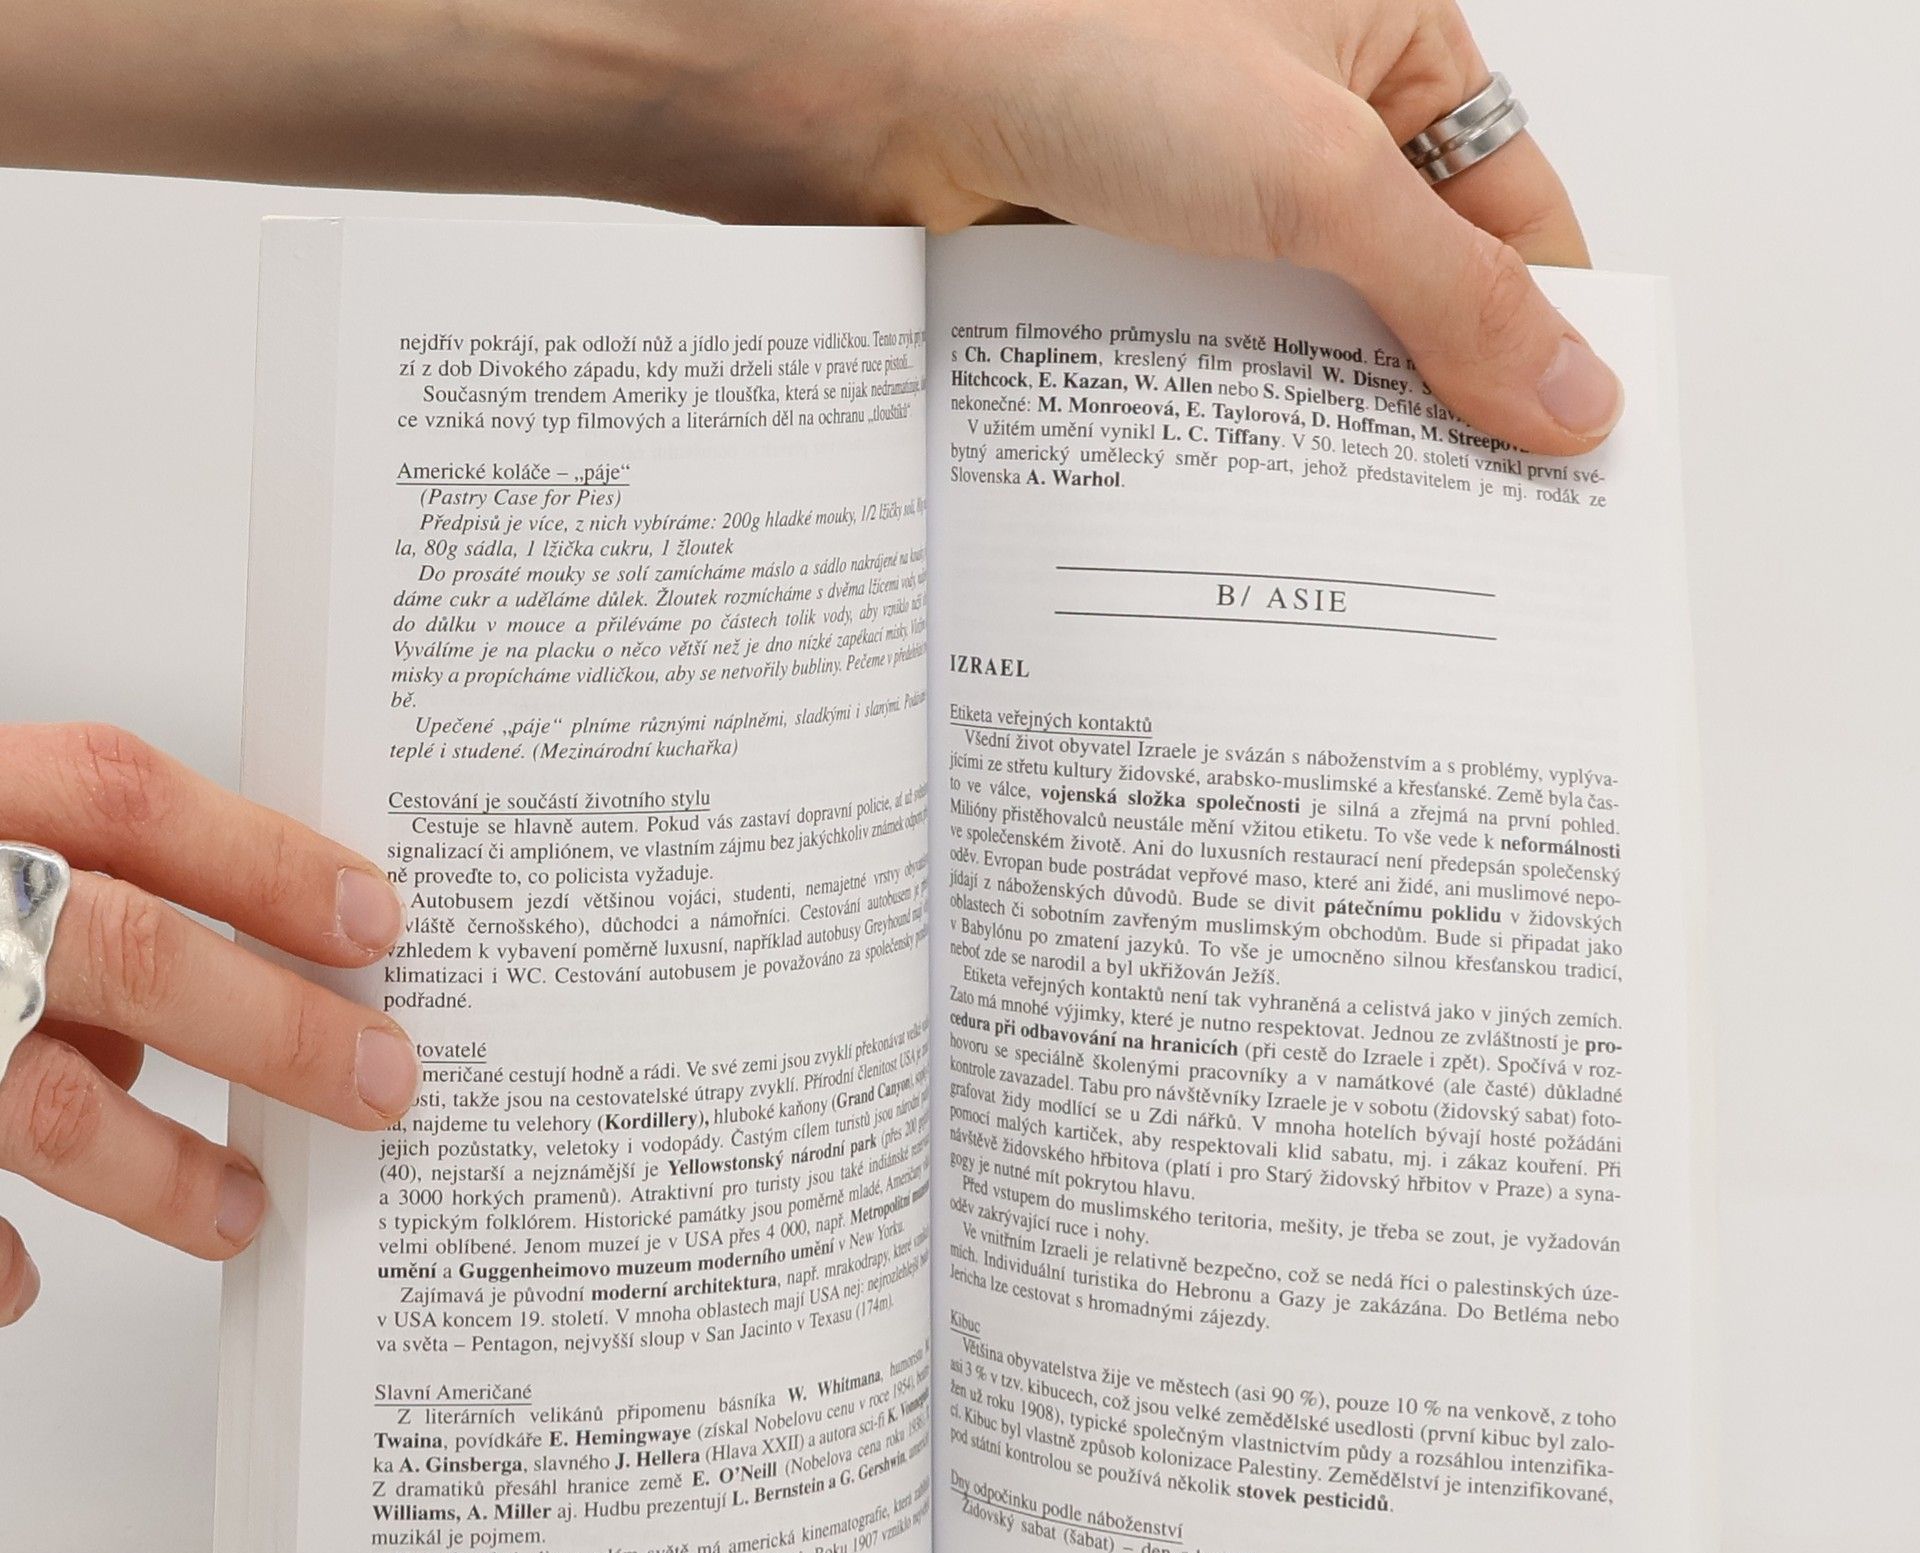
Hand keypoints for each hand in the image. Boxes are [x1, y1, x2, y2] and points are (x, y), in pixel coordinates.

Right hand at [0, 724, 416, 1326]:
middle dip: (274, 1026)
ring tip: (241, 1211)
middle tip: (382, 1084)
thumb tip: (158, 1030)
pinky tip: (27, 1279)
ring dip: (162, 1172)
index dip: (262, 856)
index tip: (375, 920)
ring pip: (38, 1106)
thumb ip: (42, 893)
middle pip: (119, 948)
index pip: (118, 793)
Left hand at [6, 0, 1612, 458]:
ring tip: (1346, 550)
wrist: (854, 77)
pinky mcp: (1109, 270)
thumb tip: (1573, 398)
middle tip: (1457, 539)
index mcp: (1384, 42)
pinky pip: (1190, 370)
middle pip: (1401, 296)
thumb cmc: (1065, 36)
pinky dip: (1211, 433)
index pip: (1511, 213)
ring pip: (1290, 347)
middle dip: (1421, 412)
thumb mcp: (1312, 172)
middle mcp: (1292, 122)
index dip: (1540, 336)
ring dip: (1309, 437)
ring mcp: (1194, 203)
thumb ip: (1452, 294)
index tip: (1559, 462)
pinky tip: (1229, 507)